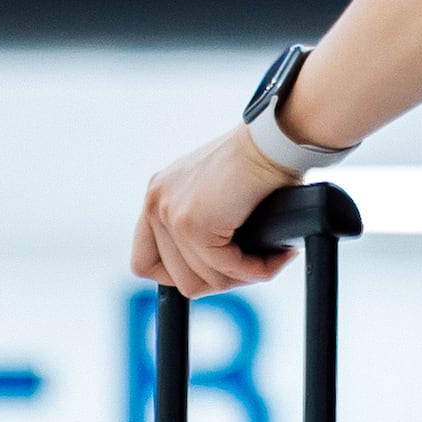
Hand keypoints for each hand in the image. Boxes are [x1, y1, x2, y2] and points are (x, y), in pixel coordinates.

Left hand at [131, 127, 302, 297]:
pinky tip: (275, 256)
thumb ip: (202, 225)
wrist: (273, 141)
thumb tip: (213, 269)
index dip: (181, 275)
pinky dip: (254, 270)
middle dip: (218, 280)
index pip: (146, 261)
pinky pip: (223, 270)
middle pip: (174, 278)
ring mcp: (169, 214)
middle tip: (252, 267)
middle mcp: (155, 202)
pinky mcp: (193, 225)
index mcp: (158, 195)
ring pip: (200, 280)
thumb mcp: (215, 194)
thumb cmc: (258, 161)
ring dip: (240, 276)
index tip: (215, 270)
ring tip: (269, 260)